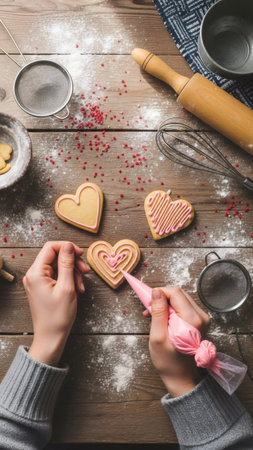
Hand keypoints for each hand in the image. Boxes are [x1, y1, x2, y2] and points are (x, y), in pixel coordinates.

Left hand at [23, 241, 89, 365]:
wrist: (51, 337)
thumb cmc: (58, 316)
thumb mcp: (67, 287)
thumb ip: (67, 264)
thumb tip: (69, 246)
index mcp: (36, 273)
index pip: (50, 247)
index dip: (67, 247)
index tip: (81, 254)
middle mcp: (33, 275)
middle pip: (55, 256)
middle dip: (72, 262)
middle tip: (86, 271)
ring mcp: (37, 281)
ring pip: (58, 266)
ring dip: (73, 272)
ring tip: (82, 286)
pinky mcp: (42, 287)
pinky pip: (57, 276)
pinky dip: (68, 279)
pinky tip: (77, 289)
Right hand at [144, 287, 210, 396]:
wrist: (181, 376)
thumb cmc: (168, 361)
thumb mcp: (158, 336)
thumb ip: (158, 312)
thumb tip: (156, 291)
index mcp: (192, 319)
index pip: (174, 292)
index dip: (159, 294)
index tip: (148, 304)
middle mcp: (201, 316)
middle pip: (178, 294)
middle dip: (161, 299)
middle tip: (149, 311)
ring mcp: (202, 318)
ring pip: (180, 299)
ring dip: (165, 305)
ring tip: (154, 317)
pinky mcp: (200, 321)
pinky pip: (183, 306)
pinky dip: (171, 310)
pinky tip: (163, 320)